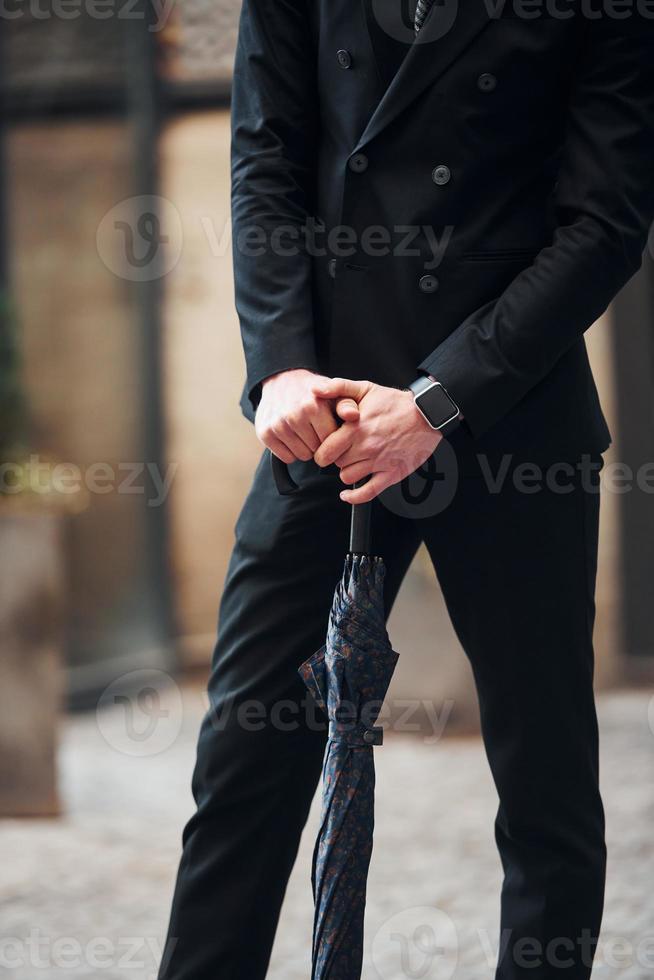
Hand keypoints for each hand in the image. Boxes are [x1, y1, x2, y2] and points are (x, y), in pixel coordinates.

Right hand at [255, 369, 358, 462]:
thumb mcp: (334, 393)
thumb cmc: (313, 392)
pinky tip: (292, 437)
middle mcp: (294, 415)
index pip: (332, 441)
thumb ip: (347, 404)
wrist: (282, 380)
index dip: (333, 438)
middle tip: (315, 430)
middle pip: (317, 450)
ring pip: (302, 456)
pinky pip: (286, 458)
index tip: (330, 429)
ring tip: (304, 432)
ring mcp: (277, 425)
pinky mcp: (265, 433)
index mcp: (314, 406)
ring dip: (306, 448)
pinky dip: (291, 451)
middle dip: (320, 444)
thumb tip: (353, 416)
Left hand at [313, 378, 442, 502]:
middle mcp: (366, 446)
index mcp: (357, 428)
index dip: (322, 449)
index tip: (325, 446)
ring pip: (348, 477)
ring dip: (347, 471)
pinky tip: (347, 495)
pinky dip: (354, 497)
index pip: (325, 449)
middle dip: (335, 458)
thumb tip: (316, 389)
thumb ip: (339, 387)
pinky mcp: (391, 473)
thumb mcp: (366, 388)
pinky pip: (368, 493)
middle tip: (341, 451)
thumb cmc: (396, 402)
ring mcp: (379, 462)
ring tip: (353, 461)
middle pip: (336, 463)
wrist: (427, 414)